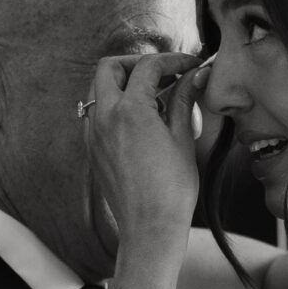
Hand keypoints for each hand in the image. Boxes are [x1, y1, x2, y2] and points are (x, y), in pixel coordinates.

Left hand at [85, 51, 206, 256]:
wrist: (149, 228)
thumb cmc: (172, 188)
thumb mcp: (183, 138)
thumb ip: (184, 100)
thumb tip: (195, 75)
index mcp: (130, 110)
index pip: (148, 66)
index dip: (173, 60)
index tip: (191, 66)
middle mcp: (105, 117)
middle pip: (110, 68)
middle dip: (136, 63)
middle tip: (163, 73)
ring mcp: (94, 133)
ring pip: (98, 89)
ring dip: (123, 83)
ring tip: (153, 96)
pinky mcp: (92, 149)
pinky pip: (95, 113)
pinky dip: (113, 105)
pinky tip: (139, 119)